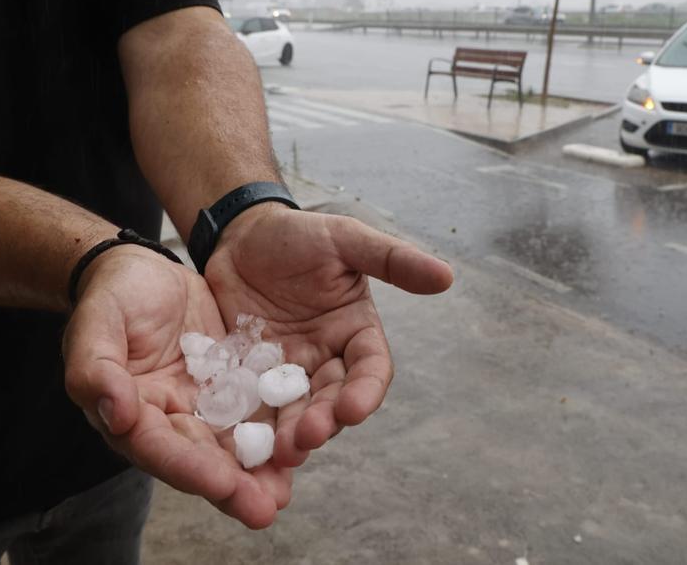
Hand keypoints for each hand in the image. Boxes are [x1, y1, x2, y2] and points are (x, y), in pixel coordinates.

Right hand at [62, 245, 290, 527]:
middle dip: (231, 487)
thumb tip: (116, 415)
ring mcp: (202, 405)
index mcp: (129, 411)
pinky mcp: (231, 386)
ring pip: (230, 445)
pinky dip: (275, 433)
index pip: (158, 447)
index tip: (222, 486)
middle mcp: (167, 418)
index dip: (189, 468)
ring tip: (282, 494)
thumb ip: (95, 367)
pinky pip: (254, 412)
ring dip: (256, 472)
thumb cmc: (113, 295)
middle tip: (263, 509)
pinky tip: (301, 448)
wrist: (143, 270)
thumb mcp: (97, 320)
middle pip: (198, 459)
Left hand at [204, 205, 453, 467]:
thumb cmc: (299, 234)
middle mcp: (326, 359)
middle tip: (307, 438)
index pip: (370, 368)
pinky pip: (253, 406)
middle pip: (332, 399)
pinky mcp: (249, 377)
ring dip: (290, 433)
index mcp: (355, 332)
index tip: (353, 409)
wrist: (239, 236)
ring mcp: (286, 372)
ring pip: (294, 411)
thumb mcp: (345, 239)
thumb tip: (447, 275)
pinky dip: (250, 426)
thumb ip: (392, 259)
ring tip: (279, 451)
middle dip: (324, 421)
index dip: (365, 391)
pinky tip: (239, 442)